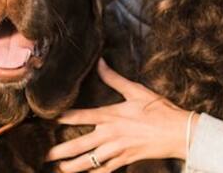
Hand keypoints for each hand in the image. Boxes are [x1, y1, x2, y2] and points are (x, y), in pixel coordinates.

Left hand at [46, 59, 192, 171]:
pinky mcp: (126, 160)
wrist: (179, 133)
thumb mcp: (136, 91)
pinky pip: (105, 170)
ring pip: (89, 162)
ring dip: (72, 167)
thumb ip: (114, 79)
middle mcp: (110, 135)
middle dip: (59, 151)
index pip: (79, 116)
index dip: (60, 118)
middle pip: (78, 145)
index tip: (46, 119)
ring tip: (58, 168)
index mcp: (111, 116)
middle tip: (43, 155)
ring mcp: (117, 150)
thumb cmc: (159, 110)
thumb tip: (101, 62)